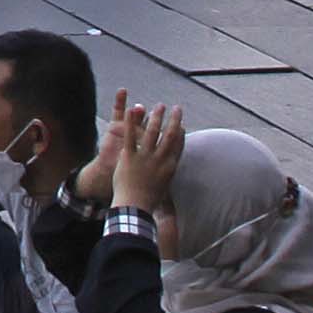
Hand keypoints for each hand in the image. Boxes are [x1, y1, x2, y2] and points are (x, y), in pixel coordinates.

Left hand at [107, 100, 186, 220]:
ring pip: (153, 132)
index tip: (182, 123)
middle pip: (170, 135)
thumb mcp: (164, 187)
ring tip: (160, 105)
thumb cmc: (148, 200)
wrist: (135, 206)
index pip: (179, 146)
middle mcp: (160, 160)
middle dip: (174, 120)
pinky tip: (132, 110)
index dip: (181, 133)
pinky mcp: (130, 156)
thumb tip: (171, 172)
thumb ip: (167, 175)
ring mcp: (145, 157)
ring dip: (157, 117)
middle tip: (177, 108)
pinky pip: (131, 136)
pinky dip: (132, 122)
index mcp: (170, 167)